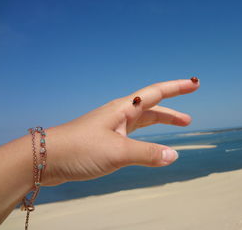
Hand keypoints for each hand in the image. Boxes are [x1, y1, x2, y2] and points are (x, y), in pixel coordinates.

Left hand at [42, 78, 199, 185]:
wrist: (47, 157)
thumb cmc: (80, 149)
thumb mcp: (118, 152)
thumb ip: (148, 154)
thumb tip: (174, 156)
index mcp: (124, 109)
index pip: (157, 93)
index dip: (178, 88)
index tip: (195, 83)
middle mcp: (120, 114)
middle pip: (153, 108)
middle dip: (172, 112)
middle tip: (189, 119)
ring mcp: (113, 127)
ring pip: (144, 122)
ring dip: (161, 124)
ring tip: (178, 128)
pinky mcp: (107, 140)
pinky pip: (134, 135)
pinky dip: (148, 138)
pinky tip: (149, 146)